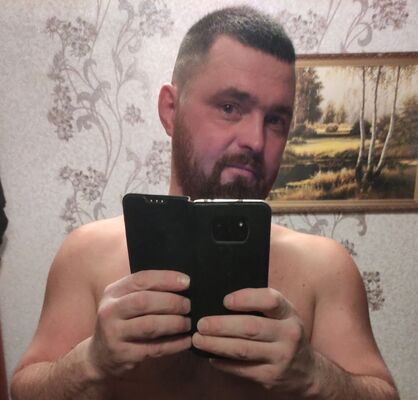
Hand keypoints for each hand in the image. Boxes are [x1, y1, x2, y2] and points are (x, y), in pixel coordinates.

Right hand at [87, 270, 191, 378]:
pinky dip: (174, 344)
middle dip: (172, 302)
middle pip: (144, 302)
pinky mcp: (123, 355)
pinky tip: (186, 340)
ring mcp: (114, 334)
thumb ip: (146, 290)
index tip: (187, 282)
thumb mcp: (124, 300)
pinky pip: (154, 348)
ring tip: (188, 323)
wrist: (100, 355)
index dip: (165, 279)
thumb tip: (182, 283)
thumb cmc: (121, 320)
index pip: (140, 279)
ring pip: (150, 326)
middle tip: (188, 305)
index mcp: (113, 292)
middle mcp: (110, 311)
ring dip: (174, 323)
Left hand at [192, 288, 314, 392]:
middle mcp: (288, 335)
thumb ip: (261, 305)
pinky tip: (210, 356)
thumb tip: (223, 300)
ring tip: (198, 339)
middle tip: (201, 323)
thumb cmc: (285, 333)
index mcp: (289, 313)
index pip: (270, 300)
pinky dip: (223, 363)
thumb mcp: (282, 315)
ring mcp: (280, 358)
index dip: (246, 299)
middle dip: (221, 325)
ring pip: (243, 350)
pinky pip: (242, 370)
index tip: (225, 300)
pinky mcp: (270, 377)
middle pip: (250, 327)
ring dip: (216, 344)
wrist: (307, 370)